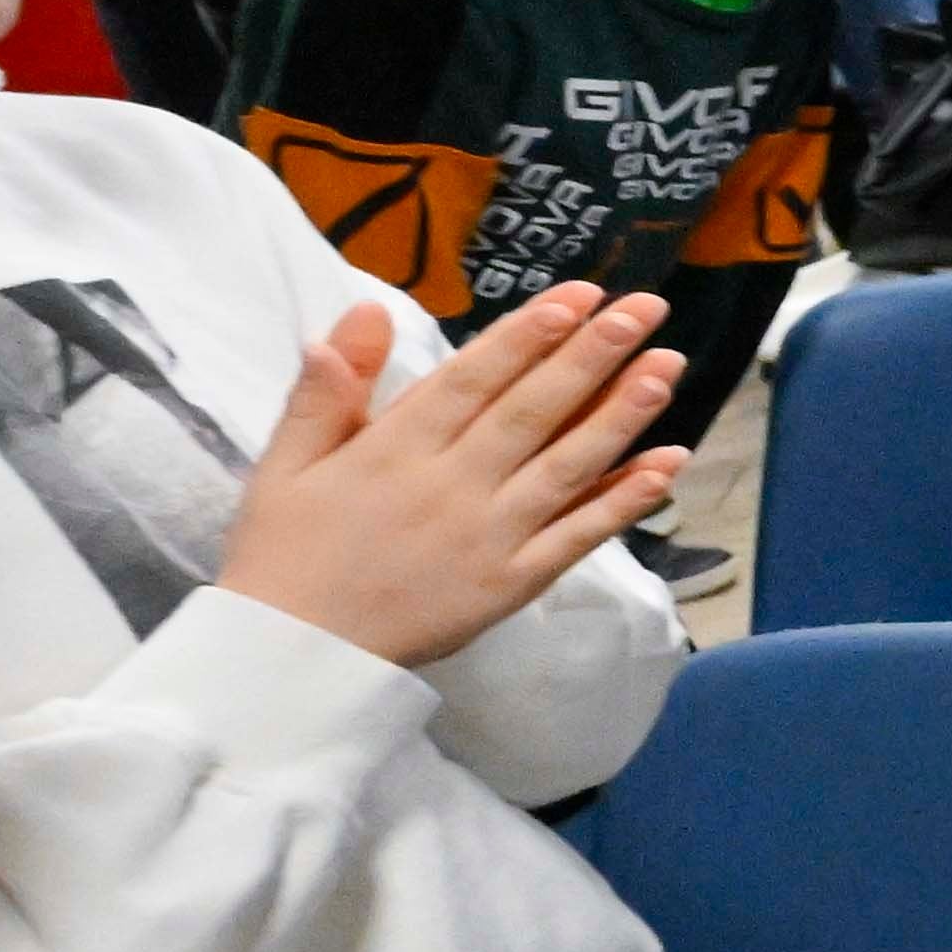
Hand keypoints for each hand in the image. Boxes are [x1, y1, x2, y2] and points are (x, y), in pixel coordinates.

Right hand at [213, 288, 689, 669]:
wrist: (294, 654)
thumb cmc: (284, 552)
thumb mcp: (285, 464)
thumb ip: (327, 390)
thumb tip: (364, 310)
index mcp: (393, 449)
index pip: (475, 378)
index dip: (530, 334)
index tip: (580, 296)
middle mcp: (451, 486)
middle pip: (534, 410)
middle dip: (594, 355)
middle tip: (646, 309)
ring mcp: (489, 537)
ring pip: (567, 466)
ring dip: (622, 415)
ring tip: (666, 368)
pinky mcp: (512, 584)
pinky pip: (578, 536)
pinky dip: (625, 501)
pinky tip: (666, 464)